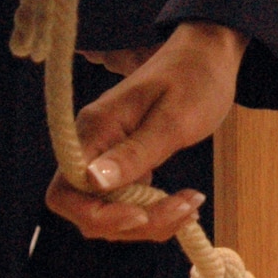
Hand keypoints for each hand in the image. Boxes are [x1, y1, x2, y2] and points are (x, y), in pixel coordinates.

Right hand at [45, 22, 247, 241]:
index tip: (141, 215)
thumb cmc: (195, 77)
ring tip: (191, 204)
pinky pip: (129, 202)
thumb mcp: (173, 119)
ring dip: (150, 221)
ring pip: (111, 212)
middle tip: (181, 210)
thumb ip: (134, 152)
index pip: (67, 190)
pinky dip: (156, 211)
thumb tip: (91, 181)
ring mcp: (109, 155)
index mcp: (96, 128)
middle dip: (133, 223)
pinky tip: (186, 202)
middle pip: (89, 209)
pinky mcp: (127, 163)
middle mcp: (94, 144)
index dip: (96, 214)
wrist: (210, 54)